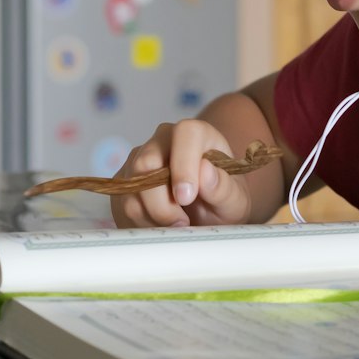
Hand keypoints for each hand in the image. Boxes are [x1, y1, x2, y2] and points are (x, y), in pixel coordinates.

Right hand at [110, 120, 255, 227]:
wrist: (204, 213)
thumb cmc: (221, 201)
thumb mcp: (235, 201)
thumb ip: (224, 188)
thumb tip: (206, 172)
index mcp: (196, 134)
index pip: (185, 134)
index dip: (183, 164)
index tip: (187, 198)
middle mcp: (164, 140)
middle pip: (146, 162)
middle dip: (162, 202)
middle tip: (182, 223)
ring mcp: (139, 158)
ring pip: (131, 186)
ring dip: (152, 215)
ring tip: (177, 224)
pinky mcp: (124, 181)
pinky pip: (123, 201)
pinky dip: (142, 221)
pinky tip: (162, 225)